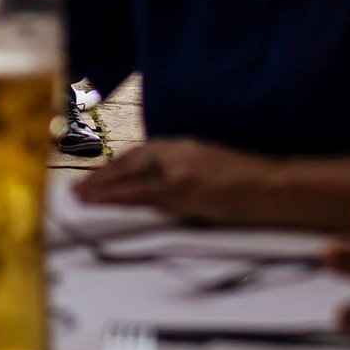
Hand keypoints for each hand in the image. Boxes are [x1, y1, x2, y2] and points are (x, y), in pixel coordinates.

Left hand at [70, 138, 279, 224]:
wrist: (271, 186)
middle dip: (101, 176)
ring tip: (80, 197)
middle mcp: (176, 153)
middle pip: (128, 163)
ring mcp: (178, 171)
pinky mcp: (182, 190)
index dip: (115, 164)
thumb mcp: (210, 164)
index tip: (97, 174)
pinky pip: (142, 196)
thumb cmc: (248, 181)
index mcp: (183, 146)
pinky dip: (118, 198)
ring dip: (102, 188)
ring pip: (129, 179)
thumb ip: (183, 169)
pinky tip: (102, 203)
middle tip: (78, 188)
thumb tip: (159, 185)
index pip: (139, 153)